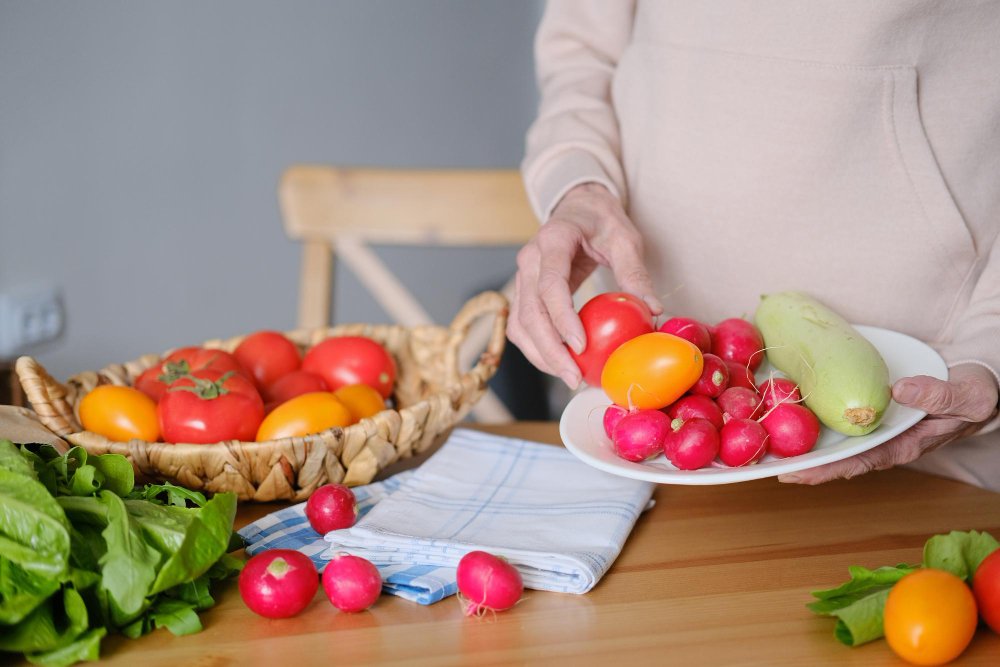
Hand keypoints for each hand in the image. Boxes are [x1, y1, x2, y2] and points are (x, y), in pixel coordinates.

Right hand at [507, 183, 662, 387]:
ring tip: (568, 376)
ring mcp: (521, 277)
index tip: (580, 347)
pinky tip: (558, 363)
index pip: (550, 285)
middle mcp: (529, 259)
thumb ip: (636, 272)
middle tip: (574, 377)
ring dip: (540, 355)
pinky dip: (536, 348)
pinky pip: (521, 326)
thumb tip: (653, 309)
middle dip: (549, 350)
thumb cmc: (602, 221)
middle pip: (529, 312)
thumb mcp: (625, 238)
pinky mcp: (523, 292)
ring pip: (519, 324)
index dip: (562, 319)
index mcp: (553, 240)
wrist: (578, 208)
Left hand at [779, 363, 998, 483]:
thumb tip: (900, 390)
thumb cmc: (977, 394)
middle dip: (800, 460)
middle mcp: (881, 438)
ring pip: (832, 435)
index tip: (795, 476)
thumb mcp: (966, 396)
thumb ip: (937, 396)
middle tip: (763, 462)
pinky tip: (788, 404)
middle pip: (834, 454)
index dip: (824, 471)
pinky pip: (838, 411)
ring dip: (801, 438)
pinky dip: (814, 411)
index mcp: (902, 444)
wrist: (979, 381)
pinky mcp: (869, 404)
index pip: (857, 463)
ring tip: (763, 439)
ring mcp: (874, 423)